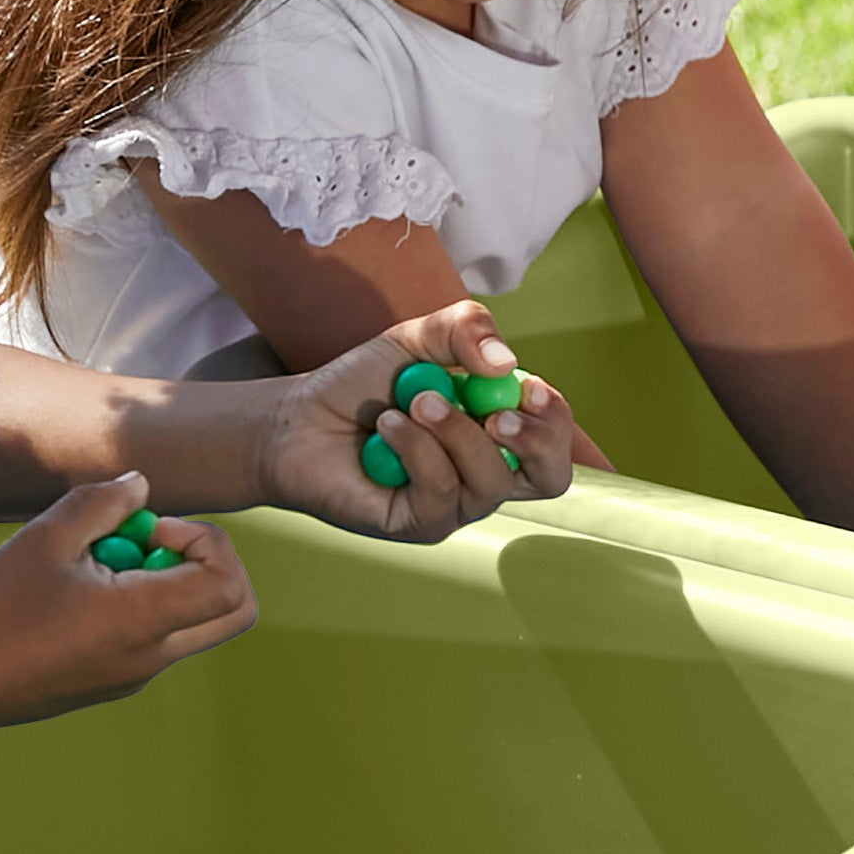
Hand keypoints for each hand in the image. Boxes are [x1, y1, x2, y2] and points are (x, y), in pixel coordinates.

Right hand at [0, 475, 260, 722]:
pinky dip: (140, 604)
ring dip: (165, 581)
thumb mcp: (46, 537)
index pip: (229, 584)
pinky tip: (79, 589)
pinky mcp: (114, 681)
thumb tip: (140, 487)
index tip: (152, 530)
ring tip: (98, 563)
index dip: (207, 542)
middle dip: (206, 563)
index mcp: (143, 622)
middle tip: (148, 544)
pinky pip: (155, 638)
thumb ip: (102, 503)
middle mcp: (151, 656)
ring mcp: (135, 675)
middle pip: (232, 611)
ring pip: (192, 622)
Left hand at [249, 305, 580, 536]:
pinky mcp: (419, 524)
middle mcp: (486, 472)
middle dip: (536, 441)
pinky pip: (441, 492)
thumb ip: (465, 329)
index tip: (528, 387)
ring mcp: (455, 504)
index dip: (554, 416)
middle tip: (496, 411)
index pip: (555, 437)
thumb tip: (507, 364)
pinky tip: (387, 426)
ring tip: (415, 400)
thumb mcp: (417, 339)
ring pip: (490, 481)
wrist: (299, 419)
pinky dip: (416, 447)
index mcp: (498, 429)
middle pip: (551, 478)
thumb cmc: (361, 386)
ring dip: (455, 431)